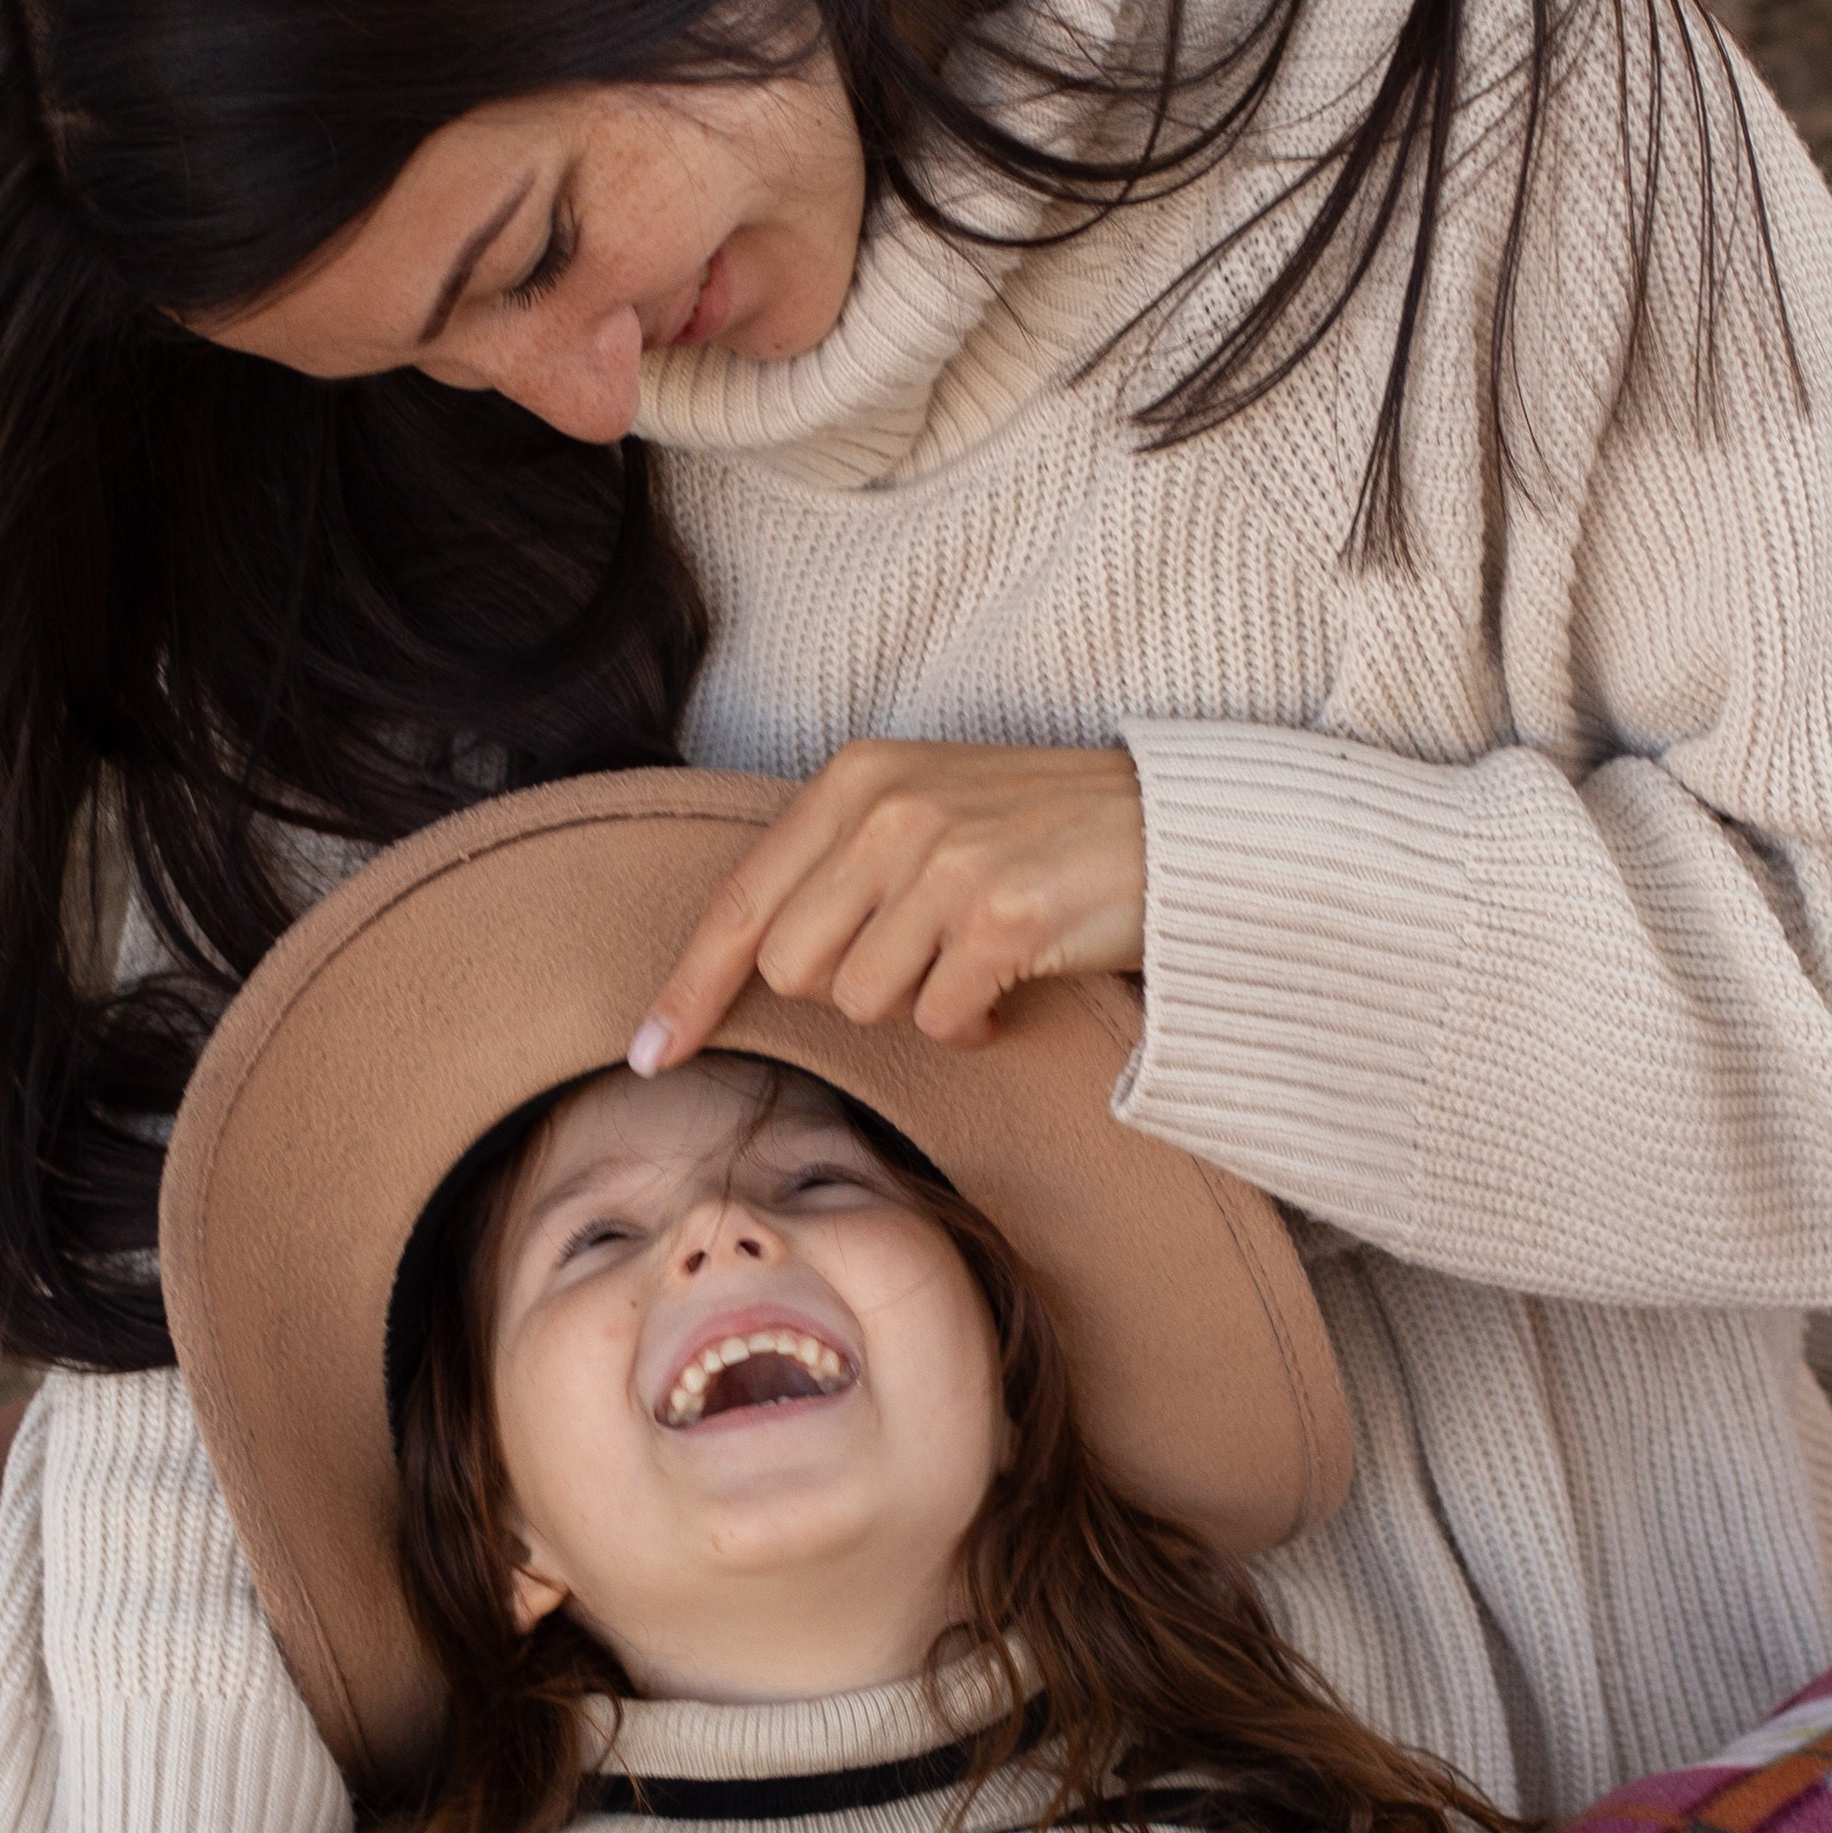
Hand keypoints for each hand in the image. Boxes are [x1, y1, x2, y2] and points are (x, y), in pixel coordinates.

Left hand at [631, 740, 1146, 1069]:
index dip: (691, 987)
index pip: (743, 901)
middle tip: (917, 969)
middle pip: (795, 968)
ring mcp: (946, 860)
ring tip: (971, 968)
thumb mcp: (925, 812)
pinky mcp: (1002, 915)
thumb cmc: (1044, 831)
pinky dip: (970, 1030)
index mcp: (857, 779)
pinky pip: (940, 1022)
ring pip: (863, 1003)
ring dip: (916, 1009)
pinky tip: (1005, 998)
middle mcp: (891, 810)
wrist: (1179, 827)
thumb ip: (839, 867)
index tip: (651, 1054)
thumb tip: (752, 962)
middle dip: (847, 993)